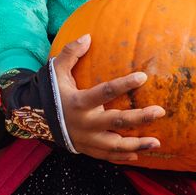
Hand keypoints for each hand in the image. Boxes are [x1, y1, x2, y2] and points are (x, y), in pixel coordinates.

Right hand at [51, 34, 165, 163]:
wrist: (35, 120)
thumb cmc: (51, 92)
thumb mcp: (56, 70)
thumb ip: (70, 53)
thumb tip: (88, 37)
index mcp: (78, 102)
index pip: (105, 92)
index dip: (124, 84)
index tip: (143, 77)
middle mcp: (84, 123)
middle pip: (116, 121)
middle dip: (139, 118)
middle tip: (160, 111)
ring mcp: (86, 139)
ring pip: (115, 145)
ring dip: (137, 145)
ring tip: (157, 141)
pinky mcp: (86, 149)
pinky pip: (107, 156)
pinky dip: (123, 157)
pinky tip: (139, 154)